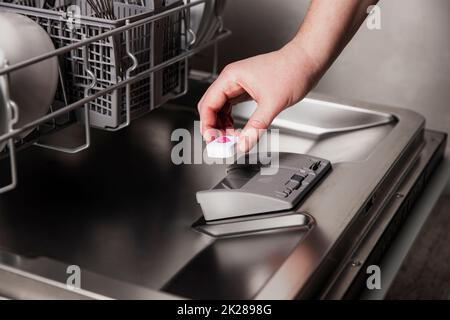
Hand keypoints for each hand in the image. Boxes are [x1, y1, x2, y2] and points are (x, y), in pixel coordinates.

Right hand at [197, 43, 319, 152]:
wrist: (307, 61)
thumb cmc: (292, 71)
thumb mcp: (272, 103)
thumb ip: (256, 127)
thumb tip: (243, 144)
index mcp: (231, 77)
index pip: (208, 104)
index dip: (207, 124)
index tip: (212, 140)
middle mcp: (232, 80)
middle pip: (211, 107)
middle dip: (213, 127)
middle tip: (220, 144)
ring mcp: (239, 85)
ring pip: (221, 109)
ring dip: (222, 126)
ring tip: (231, 140)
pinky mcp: (247, 90)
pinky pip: (232, 108)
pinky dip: (231, 121)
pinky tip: (237, 131)